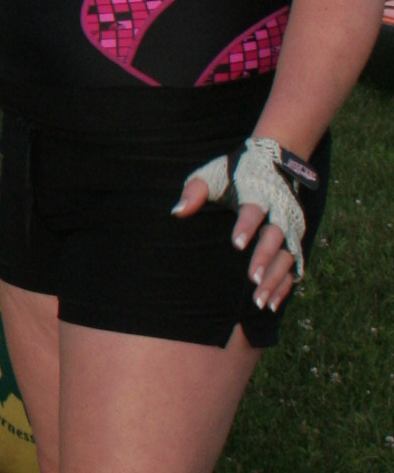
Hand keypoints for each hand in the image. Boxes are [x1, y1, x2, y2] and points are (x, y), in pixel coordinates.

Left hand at [173, 176, 297, 311]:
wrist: (270, 166)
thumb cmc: (232, 176)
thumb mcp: (212, 176)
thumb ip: (195, 191)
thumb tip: (178, 211)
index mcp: (258, 192)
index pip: (254, 208)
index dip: (247, 225)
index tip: (236, 244)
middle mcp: (280, 211)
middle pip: (276, 236)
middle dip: (265, 257)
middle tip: (252, 279)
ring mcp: (290, 229)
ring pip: (288, 256)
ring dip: (275, 278)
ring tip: (258, 301)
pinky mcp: (294, 243)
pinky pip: (295, 268)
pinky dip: (285, 286)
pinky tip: (271, 305)